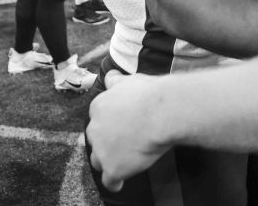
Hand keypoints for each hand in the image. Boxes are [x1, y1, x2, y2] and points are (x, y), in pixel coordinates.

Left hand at [87, 71, 171, 191]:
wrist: (162, 112)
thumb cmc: (151, 94)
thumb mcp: (131, 81)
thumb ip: (117, 82)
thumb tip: (111, 75)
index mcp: (99, 107)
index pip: (98, 120)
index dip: (110, 124)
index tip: (120, 127)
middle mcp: (95, 129)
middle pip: (95, 141)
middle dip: (106, 143)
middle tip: (123, 144)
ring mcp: (102, 150)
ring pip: (99, 160)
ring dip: (108, 161)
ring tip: (121, 163)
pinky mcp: (113, 168)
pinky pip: (110, 180)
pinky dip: (114, 182)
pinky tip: (120, 183)